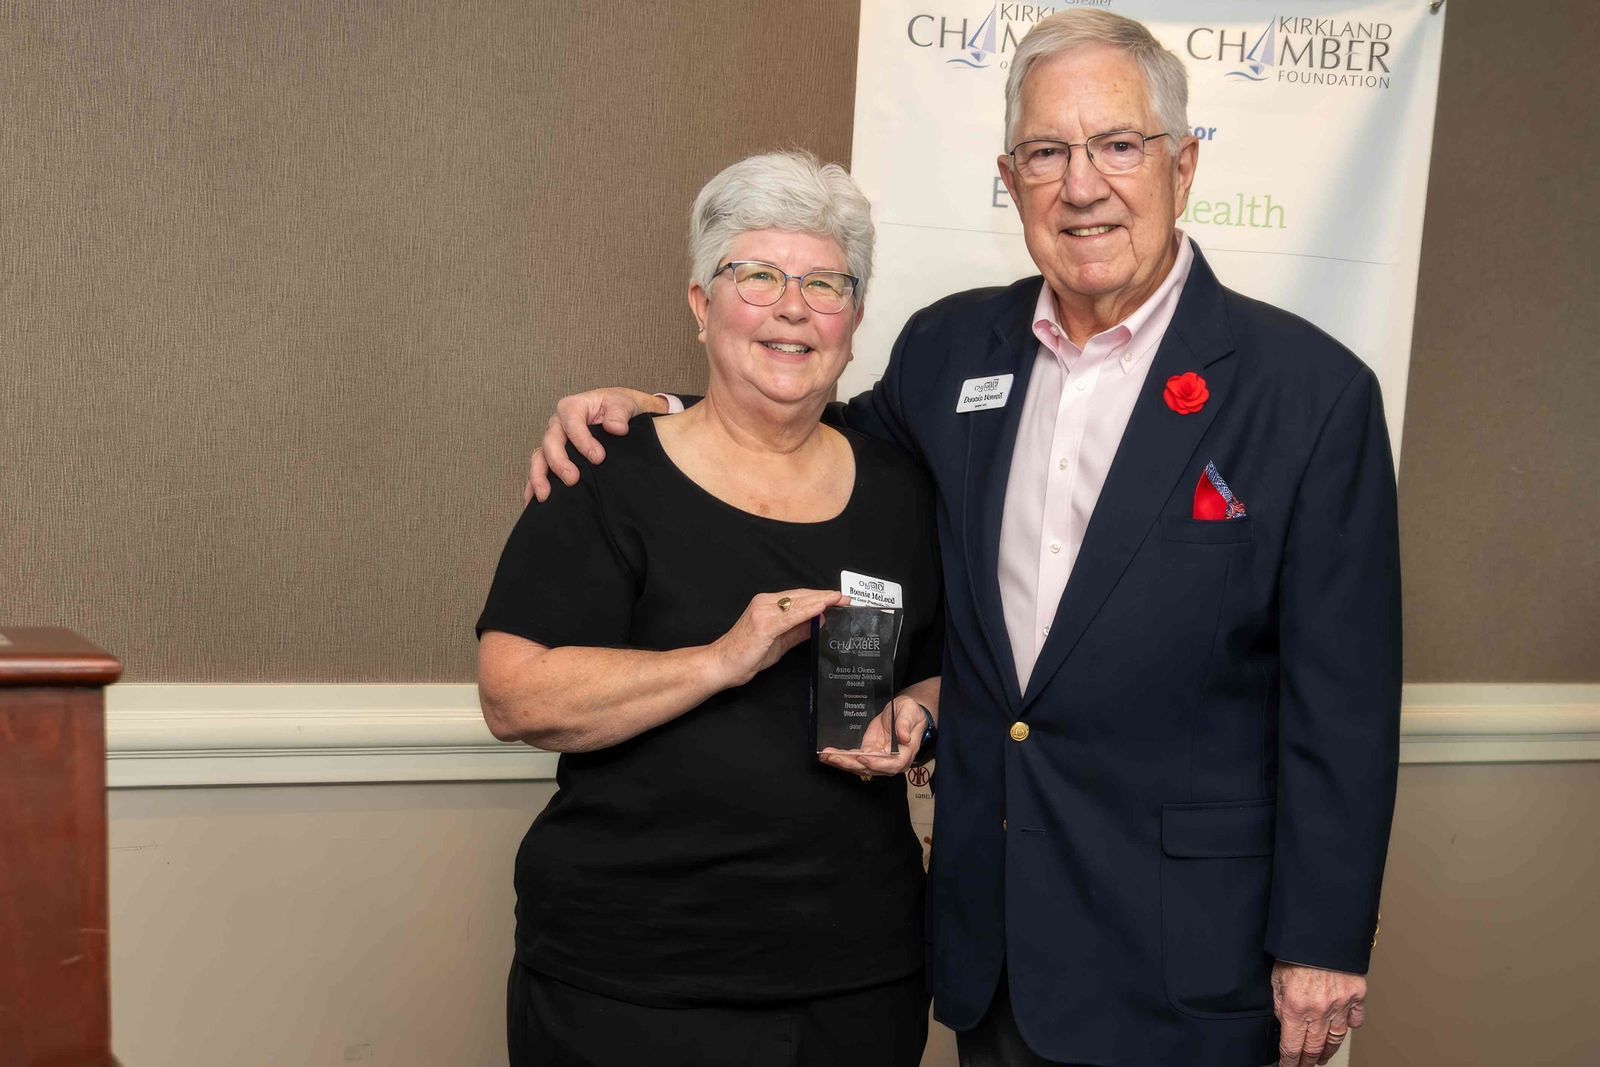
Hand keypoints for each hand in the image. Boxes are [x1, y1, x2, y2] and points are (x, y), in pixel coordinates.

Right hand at [524, 388, 665, 503]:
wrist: (616, 415)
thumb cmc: (617, 407)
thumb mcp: (622, 404)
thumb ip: (619, 414)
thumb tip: (616, 427)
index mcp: (572, 408)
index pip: (571, 423)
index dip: (582, 441)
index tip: (598, 458)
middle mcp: (558, 425)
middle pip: (550, 442)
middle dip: (559, 462)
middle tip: (572, 479)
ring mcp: (553, 442)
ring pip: (539, 458)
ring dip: (539, 477)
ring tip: (545, 496)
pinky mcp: (553, 457)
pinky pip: (540, 471)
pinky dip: (534, 485)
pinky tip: (533, 501)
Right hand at [707, 589, 842, 688]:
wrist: (720, 665)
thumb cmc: (745, 655)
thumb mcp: (779, 641)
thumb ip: (799, 630)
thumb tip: (821, 620)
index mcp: (767, 605)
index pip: (799, 597)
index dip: (820, 597)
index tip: (839, 598)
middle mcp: (764, 603)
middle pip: (801, 596)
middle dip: (825, 597)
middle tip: (846, 598)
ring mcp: (763, 612)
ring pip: (798, 602)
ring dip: (821, 600)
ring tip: (839, 600)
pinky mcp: (763, 625)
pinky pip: (791, 616)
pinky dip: (808, 610)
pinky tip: (822, 608)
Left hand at [819, 694, 929, 779]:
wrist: (904, 713)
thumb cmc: (910, 713)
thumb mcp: (909, 713)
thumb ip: (905, 724)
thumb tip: (904, 738)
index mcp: (905, 754)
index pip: (891, 764)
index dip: (876, 763)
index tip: (862, 757)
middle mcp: (891, 761)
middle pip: (870, 767)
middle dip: (850, 764)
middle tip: (834, 757)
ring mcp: (878, 759)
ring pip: (859, 766)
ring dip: (842, 762)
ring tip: (826, 756)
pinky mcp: (869, 753)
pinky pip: (854, 759)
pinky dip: (841, 758)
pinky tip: (829, 755)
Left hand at [1273, 961, 1367, 1065]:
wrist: (1318, 931)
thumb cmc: (1294, 951)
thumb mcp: (1276, 978)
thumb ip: (1281, 1004)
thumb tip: (1285, 1022)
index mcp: (1297, 1008)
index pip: (1292, 1046)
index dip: (1289, 1062)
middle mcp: (1320, 1011)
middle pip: (1315, 1047)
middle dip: (1308, 1061)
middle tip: (1305, 1066)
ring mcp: (1341, 1005)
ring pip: (1336, 1038)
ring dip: (1328, 1050)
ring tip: (1322, 1056)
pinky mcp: (1356, 995)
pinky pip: (1356, 1018)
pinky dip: (1351, 1026)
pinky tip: (1345, 1028)